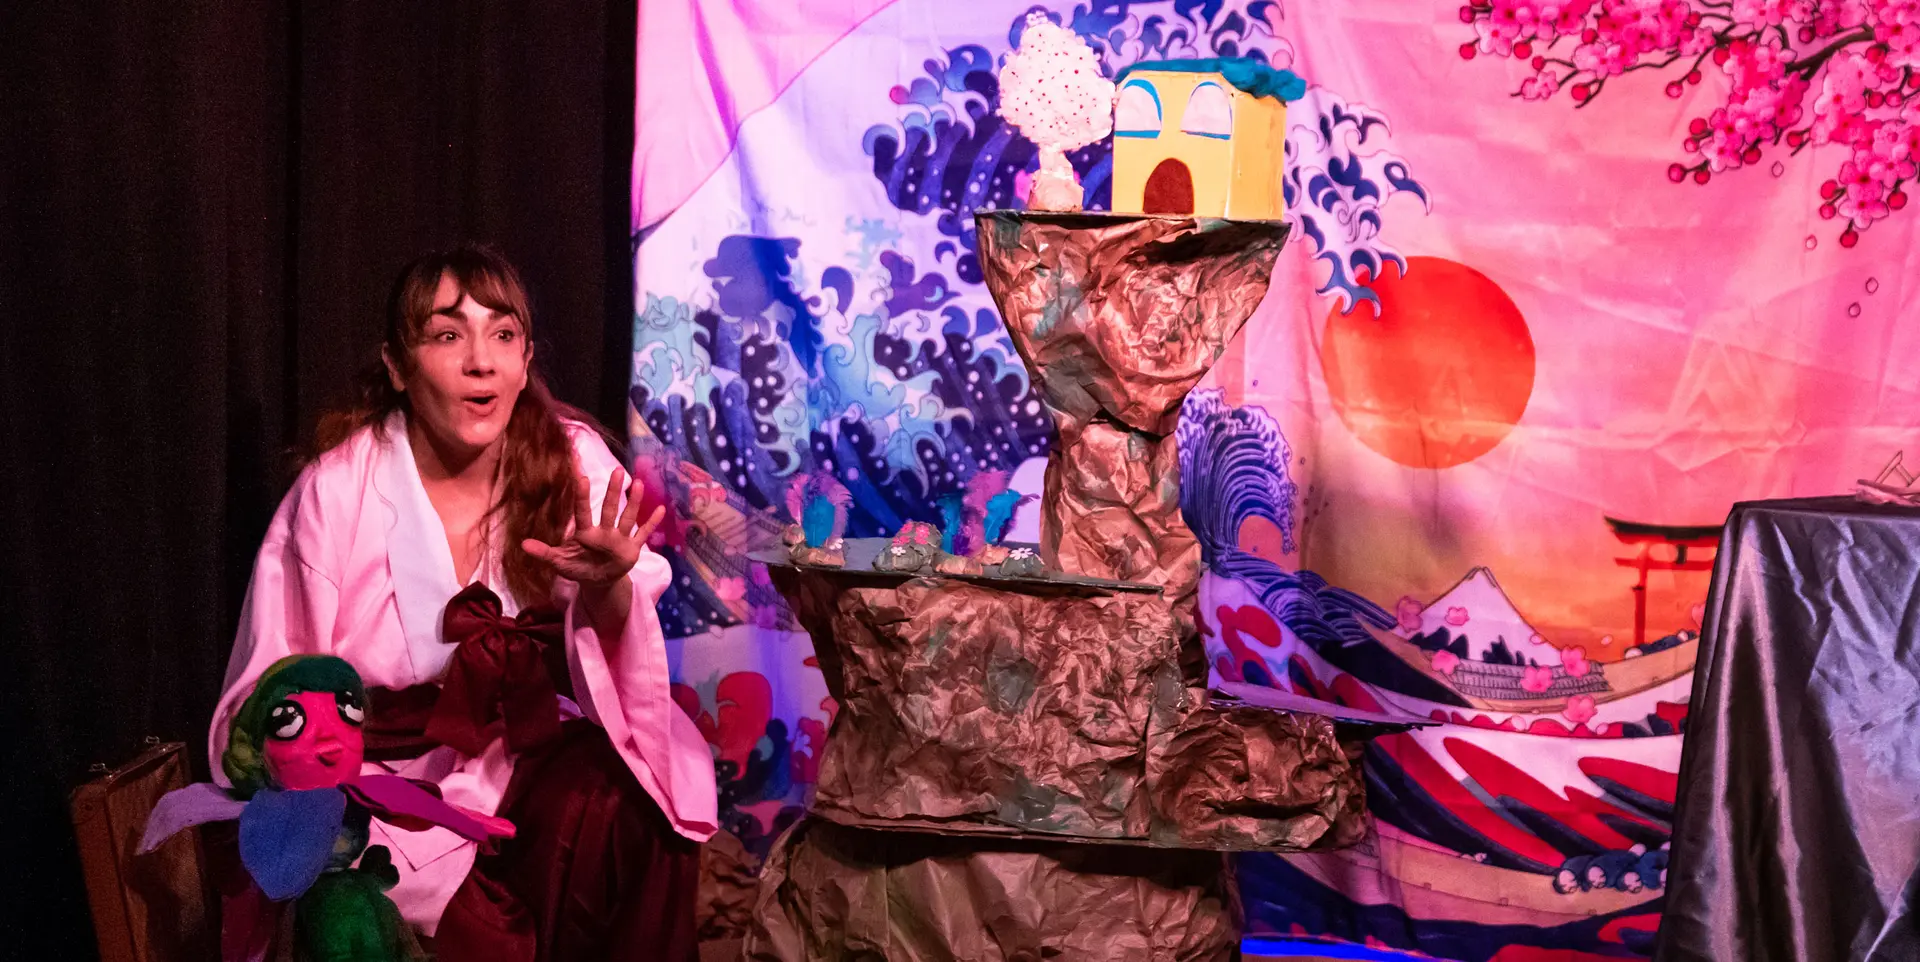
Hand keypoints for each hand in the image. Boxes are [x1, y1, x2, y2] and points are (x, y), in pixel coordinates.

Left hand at [521, 469, 664, 587]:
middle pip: (610, 509)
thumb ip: (544, 553)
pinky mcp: (632, 549)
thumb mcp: (560, 562)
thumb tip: (523, 545)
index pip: (583, 513)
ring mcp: (620, 539)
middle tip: (618, 472)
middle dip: (614, 492)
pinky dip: (652, 524)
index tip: (582, 478)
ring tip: (639, 484)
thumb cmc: (577, 567)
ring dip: (635, 503)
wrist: (598, 582)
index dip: (582, 497)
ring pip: (628, 518)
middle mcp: (605, 532)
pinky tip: (661, 509)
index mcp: (586, 534)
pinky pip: (644, 535)